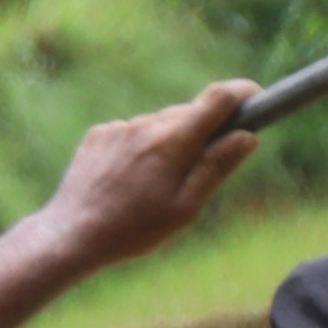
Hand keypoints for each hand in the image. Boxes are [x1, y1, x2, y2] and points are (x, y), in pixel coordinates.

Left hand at [36, 81, 259, 269]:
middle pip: (189, 113)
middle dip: (203, 131)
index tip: (256, 97)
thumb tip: (248, 136)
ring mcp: (119, 127)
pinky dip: (140, 148)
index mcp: (173, 142)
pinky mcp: (99, 134)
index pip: (218, 98)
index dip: (242, 93)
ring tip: (155, 185)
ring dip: (169, 143)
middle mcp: (146, 125)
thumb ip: (217, 167)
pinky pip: (131, 133)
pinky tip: (128, 181)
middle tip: (201, 168)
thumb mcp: (186, 208)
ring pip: (159, 124)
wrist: (71, 235)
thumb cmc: (133, 230)